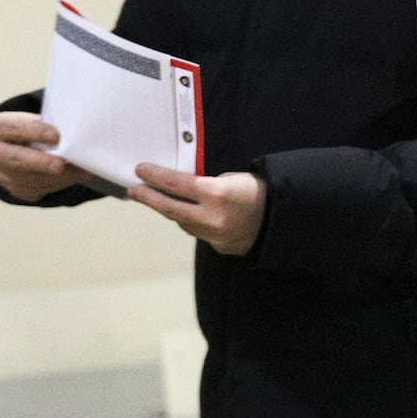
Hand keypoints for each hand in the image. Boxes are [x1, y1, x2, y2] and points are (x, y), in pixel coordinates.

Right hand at [0, 112, 86, 201]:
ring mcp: (0, 174)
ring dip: (59, 177)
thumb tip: (75, 131)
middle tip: (60, 165)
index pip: (14, 128)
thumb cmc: (32, 127)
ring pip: (29, 179)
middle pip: (15, 159)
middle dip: (40, 162)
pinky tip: (76, 176)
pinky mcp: (14, 189)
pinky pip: (38, 189)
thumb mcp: (34, 119)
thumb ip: (48, 124)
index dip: (34, 132)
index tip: (56, 136)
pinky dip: (60, 183)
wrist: (17, 145)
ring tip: (82, 170)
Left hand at [130, 164, 266, 255]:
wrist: (283, 220)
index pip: (177, 184)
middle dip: (149, 198)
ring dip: (171, 210)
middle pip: (170, 208)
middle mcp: (212, 217)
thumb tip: (186, 188)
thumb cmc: (261, 191)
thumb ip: (207, 184)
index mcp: (217, 193)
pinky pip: (198, 232)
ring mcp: (214, 235)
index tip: (140, 170)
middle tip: (133, 190)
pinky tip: (190, 213)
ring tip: (160, 199)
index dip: (155, 176)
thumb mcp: (234, 178)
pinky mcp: (218, 247)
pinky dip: (191, 221)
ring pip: (182, 223)